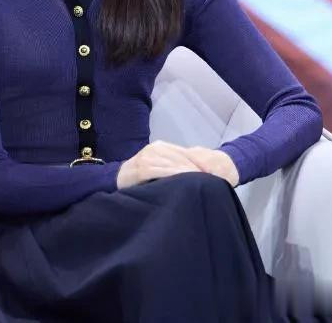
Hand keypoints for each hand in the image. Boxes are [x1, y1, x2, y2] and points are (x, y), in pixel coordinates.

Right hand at [116, 140, 239, 189]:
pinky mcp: (141, 167)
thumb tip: (197, 173)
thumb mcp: (159, 167)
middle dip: (197, 169)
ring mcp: (148, 157)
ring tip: (201, 183)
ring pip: (173, 164)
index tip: (214, 174)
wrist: (117, 179)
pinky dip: (173, 175)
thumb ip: (174, 167)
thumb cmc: (141, 176)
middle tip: (211, 180)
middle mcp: (155, 148)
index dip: (200, 163)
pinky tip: (183, 183)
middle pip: (181, 158)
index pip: (186, 154)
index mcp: (162, 147)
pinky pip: (161, 171)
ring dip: (187, 173)